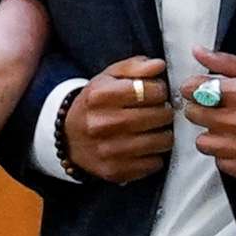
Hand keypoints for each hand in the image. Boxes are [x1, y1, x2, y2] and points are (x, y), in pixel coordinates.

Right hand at [63, 56, 175, 182]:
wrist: (69, 138)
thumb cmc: (96, 104)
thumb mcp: (109, 78)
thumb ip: (134, 67)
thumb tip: (159, 65)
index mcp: (99, 96)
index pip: (148, 90)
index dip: (160, 90)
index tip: (157, 93)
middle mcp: (102, 124)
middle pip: (157, 116)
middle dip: (165, 112)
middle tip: (161, 111)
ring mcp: (108, 150)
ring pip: (160, 141)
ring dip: (165, 134)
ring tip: (156, 129)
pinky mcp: (115, 171)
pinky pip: (153, 164)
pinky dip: (156, 155)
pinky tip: (146, 148)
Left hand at [181, 48, 235, 182]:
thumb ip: (227, 63)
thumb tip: (196, 51)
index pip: (195, 91)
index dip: (192, 89)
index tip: (198, 90)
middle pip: (195, 116)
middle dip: (200, 109)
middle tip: (214, 108)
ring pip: (203, 142)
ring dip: (211, 134)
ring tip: (227, 128)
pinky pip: (220, 162)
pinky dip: (225, 154)